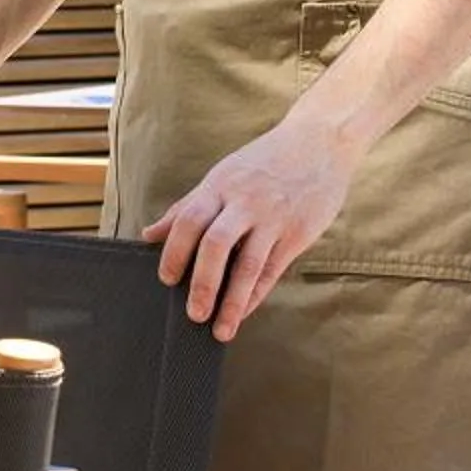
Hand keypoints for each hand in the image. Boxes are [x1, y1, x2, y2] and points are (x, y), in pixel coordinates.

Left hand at [140, 120, 358, 340]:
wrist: (321, 141)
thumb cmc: (265, 160)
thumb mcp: (223, 174)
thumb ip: (188, 205)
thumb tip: (150, 234)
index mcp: (220, 185)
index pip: (189, 220)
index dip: (174, 251)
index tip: (166, 279)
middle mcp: (244, 201)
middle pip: (216, 245)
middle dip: (202, 282)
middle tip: (192, 313)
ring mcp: (273, 217)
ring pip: (248, 264)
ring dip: (232, 301)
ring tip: (220, 329)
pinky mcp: (298, 232)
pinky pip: (273, 269)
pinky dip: (257, 294)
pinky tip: (245, 311)